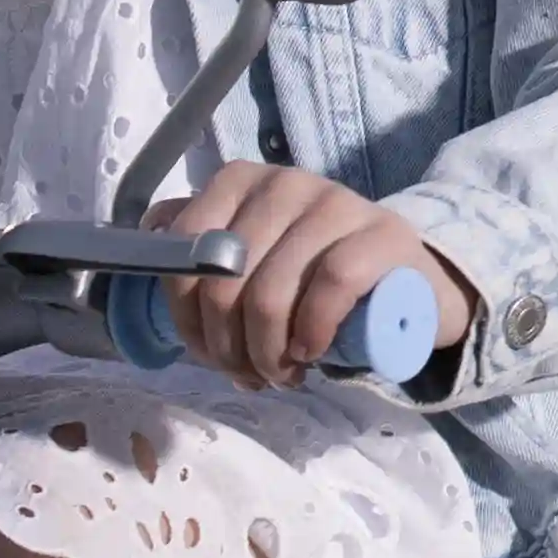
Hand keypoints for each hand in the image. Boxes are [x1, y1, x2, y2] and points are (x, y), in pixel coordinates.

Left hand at [166, 160, 473, 388]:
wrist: (410, 282)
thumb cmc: (315, 274)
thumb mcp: (256, 253)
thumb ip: (203, 240)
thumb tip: (147, 238)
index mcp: (242, 182)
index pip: (184, 249)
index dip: (186, 314)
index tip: (208, 353)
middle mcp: (285, 182)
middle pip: (224, 278)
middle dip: (228, 345)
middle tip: (250, 375)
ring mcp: (338, 203)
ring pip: (272, 289)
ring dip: (266, 352)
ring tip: (281, 375)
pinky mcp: (383, 232)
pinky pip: (331, 284)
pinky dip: (310, 330)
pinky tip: (310, 353)